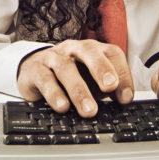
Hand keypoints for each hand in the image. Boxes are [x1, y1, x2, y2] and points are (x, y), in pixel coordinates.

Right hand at [16, 40, 133, 116]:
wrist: (32, 70)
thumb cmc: (68, 76)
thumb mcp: (90, 80)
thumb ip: (106, 88)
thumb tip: (123, 101)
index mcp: (92, 49)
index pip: (112, 54)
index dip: (123, 74)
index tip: (126, 97)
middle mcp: (73, 49)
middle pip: (89, 52)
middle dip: (101, 69)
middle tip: (110, 87)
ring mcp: (53, 57)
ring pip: (66, 68)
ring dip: (79, 90)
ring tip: (89, 110)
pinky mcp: (35, 70)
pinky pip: (45, 80)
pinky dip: (55, 94)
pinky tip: (63, 107)